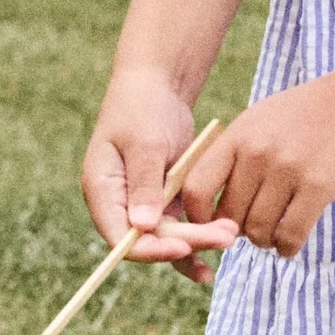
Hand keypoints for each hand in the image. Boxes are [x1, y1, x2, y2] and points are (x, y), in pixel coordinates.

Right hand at [83, 69, 229, 287]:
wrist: (156, 85)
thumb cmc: (142, 107)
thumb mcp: (145, 144)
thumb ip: (144, 185)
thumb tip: (143, 227)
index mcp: (102, 192)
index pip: (120, 237)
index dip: (150, 249)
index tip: (184, 246)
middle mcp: (119, 205)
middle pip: (149, 240)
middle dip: (186, 242)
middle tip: (225, 237)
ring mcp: (142, 204)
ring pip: (168, 237)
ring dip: (198, 240)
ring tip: (231, 236)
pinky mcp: (164, 200)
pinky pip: (180, 227)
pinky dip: (200, 233)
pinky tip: (223, 240)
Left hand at [182, 69, 334, 258]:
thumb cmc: (314, 111)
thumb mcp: (264, 119)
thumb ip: (237, 154)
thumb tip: (214, 203)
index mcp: (239, 134)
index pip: (196, 187)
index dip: (198, 216)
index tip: (212, 225)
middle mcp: (258, 151)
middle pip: (229, 215)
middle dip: (238, 232)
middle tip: (254, 231)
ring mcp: (288, 169)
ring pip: (258, 230)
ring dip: (265, 241)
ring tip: (275, 235)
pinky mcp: (319, 186)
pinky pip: (290, 234)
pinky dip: (288, 247)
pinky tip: (291, 243)